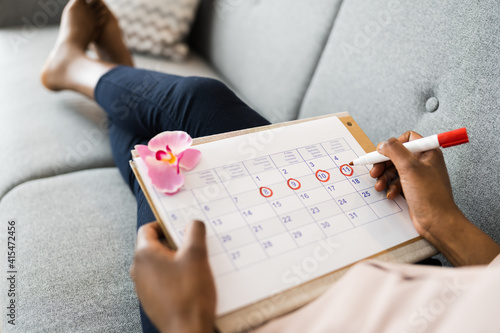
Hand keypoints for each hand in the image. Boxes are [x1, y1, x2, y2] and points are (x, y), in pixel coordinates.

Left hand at [130, 221, 215, 332]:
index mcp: (144, 255)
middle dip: (174, 243)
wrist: (188, 329)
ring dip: (175, 260)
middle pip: (154, 246)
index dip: (165, 224)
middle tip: (192, 245)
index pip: (148, 228)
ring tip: (195, 264)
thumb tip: (193, 223)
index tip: (180, 226)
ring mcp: (143, 287)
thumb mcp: (197, 255)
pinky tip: (191, 281)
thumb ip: (195, 232)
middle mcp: (139, 270)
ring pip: (159, 263)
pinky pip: (162, 280)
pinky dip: (174, 275)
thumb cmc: (189, 295)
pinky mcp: (152, 299)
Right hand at [369, 131, 499, 265]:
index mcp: (428, 152)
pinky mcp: (413, 188)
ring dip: (384, 177)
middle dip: (384, 164)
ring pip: (394, 170)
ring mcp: (418, 176)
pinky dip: (391, 187)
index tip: (382, 153)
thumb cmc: (431, 196)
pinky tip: (391, 194)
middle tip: (375, 172)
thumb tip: (383, 144)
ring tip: (380, 186)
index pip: (407, 138)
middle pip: (396, 155)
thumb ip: (395, 151)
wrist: (437, 221)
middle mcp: (423, 162)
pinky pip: (396, 182)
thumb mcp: (410, 168)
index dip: (393, 144)